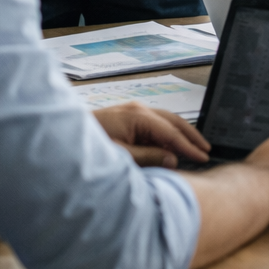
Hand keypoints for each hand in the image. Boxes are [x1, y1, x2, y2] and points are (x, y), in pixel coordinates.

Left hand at [94, 102, 210, 168]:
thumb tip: (172, 158)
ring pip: (165, 120)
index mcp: (137, 116)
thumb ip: (148, 157)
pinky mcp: (126, 117)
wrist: (61, 139)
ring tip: (195, 146)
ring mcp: (132, 111)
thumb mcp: (121, 157)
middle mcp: (137, 109)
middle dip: (190, 135)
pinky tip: (172, 145)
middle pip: (172, 120)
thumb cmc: (88, 147)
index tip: (202, 156)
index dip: (188, 146)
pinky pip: (154, 124)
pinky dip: (167, 134)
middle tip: (206, 149)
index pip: (170, 131)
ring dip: (180, 134)